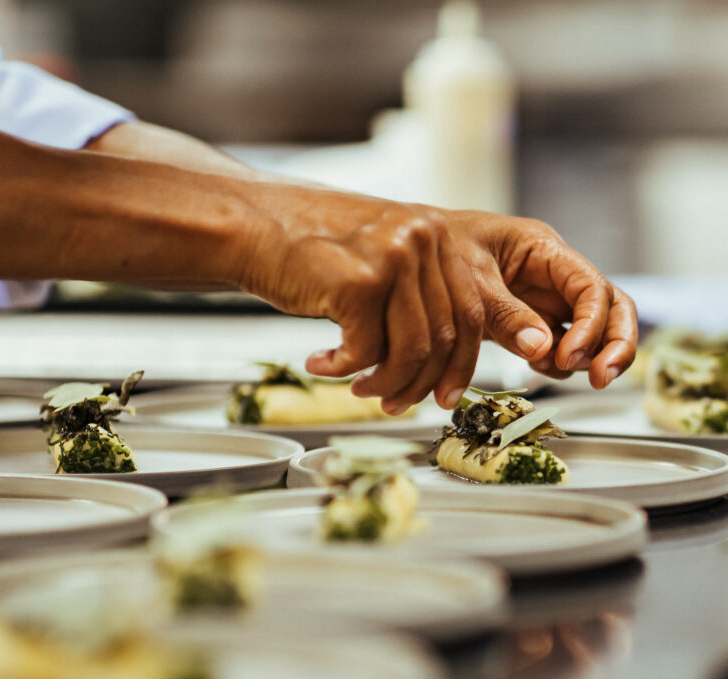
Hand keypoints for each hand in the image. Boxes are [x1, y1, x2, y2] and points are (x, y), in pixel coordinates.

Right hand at [230, 187, 636, 412]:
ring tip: (361, 389)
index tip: (448, 395)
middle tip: (398, 404)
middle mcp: (425, 239)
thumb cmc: (315, 250)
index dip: (462, 364)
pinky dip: (346, 368)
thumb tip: (449, 360)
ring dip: (387, 382)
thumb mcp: (384, 261)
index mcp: (440, 235)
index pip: (473, 313)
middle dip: (425, 382)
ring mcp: (395, 256)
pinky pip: (368, 347)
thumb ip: (421, 296)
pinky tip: (324, 364)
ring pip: (413, 348)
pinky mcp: (360, 279)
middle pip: (449, 335)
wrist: (255, 224)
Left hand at [442, 209, 637, 384]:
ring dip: (587, 357)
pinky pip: (564, 346)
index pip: (591, 286)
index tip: (571, 355)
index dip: (591, 324)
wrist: (409, 256)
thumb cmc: (437, 248)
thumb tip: (542, 347)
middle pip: (613, 307)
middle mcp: (556, 274)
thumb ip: (506, 313)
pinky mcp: (536, 323)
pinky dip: (559, 363)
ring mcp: (549, 299)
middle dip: (615, 344)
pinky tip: (537, 364)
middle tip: (600, 378)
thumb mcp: (469, 278)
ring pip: (596, 330)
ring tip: (551, 366)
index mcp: (544, 250)